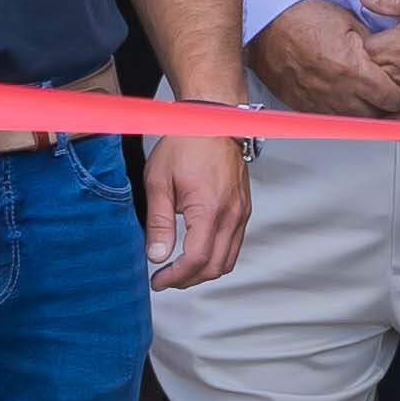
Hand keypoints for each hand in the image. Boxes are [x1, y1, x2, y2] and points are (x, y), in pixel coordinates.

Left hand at [146, 127, 252, 286]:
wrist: (213, 120)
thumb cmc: (186, 144)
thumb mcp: (159, 181)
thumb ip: (158, 222)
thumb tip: (156, 255)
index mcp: (210, 208)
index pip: (197, 259)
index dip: (175, 277)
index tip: (157, 281)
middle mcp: (232, 214)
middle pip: (216, 267)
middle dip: (188, 280)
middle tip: (165, 279)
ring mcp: (241, 212)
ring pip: (228, 260)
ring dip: (203, 271)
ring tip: (179, 269)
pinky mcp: (243, 209)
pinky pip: (234, 245)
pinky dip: (216, 257)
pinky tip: (196, 251)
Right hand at [247, 0, 399, 118]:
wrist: (268, 24)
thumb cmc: (304, 18)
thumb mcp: (349, 23)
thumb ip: (374, 45)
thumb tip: (389, 58)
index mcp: (352, 69)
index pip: (392, 98)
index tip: (398, 88)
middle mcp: (337, 91)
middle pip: (375, 116)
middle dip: (383, 106)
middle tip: (384, 94)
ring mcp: (319, 101)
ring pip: (353, 122)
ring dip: (362, 112)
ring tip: (364, 97)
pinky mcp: (304, 106)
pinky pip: (330, 120)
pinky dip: (340, 112)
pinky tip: (342, 99)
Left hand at [346, 0, 399, 120]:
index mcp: (396, 45)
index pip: (359, 53)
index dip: (355, 48)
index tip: (355, 44)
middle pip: (368, 78)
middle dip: (362, 73)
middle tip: (359, 67)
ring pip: (383, 99)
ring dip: (373, 95)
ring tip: (364, 91)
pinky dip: (394, 120)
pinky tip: (383, 119)